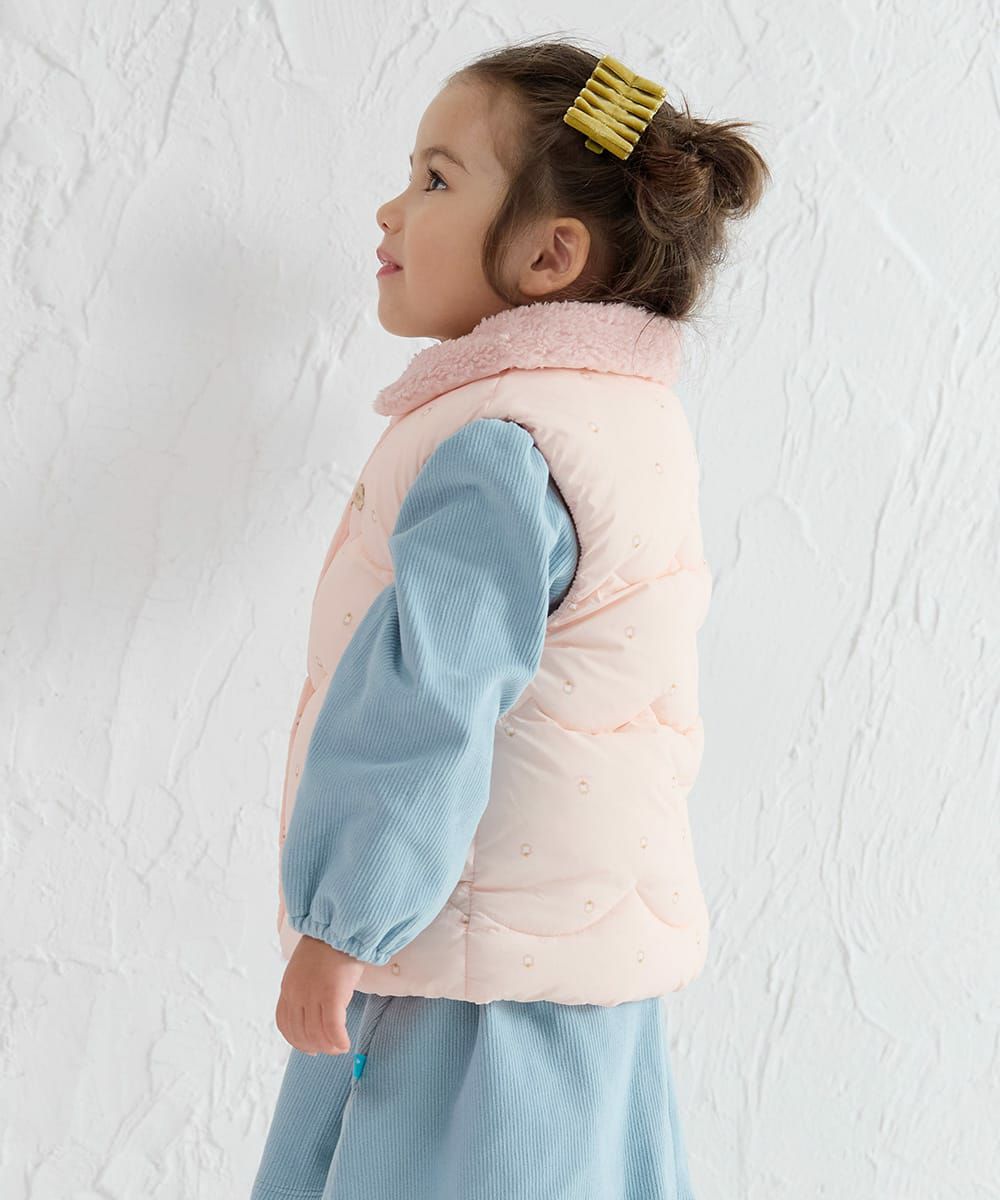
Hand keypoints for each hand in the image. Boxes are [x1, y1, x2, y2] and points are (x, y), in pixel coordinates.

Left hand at [275, 933, 366, 1055]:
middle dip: (315, 1047)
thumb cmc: (329, 945)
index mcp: (288, 987)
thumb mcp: (305, 968)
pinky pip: (333, 1029)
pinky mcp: (331, 995)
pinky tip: (346, 1043)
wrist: (340, 926)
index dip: (297, 1041)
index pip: (285, 1024)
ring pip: (317, 1034)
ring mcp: (312, 995)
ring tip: (339, 1047)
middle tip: (329, 1050)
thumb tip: (314, 1012)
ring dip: (329, 1047)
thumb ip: (304, 989)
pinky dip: (339, 1041)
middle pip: (301, 1033)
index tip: (309, 1048)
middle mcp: (296, 993)